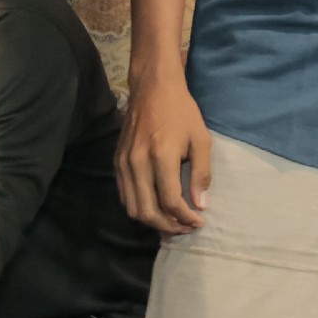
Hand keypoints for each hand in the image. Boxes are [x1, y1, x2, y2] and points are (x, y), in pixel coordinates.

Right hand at [115, 70, 210, 234]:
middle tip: (186, 227)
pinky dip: (139, 207)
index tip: (199, 222)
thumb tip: (201, 205)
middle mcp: (137, 163)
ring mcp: (123, 164)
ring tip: (173, 221)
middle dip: (168, 226)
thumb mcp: (201, 139)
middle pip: (147, 211)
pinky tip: (156, 207)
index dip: (185, 217)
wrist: (153, 89)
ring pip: (132, 207)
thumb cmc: (182, 112)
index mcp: (161, 156)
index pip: (170, 201)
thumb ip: (201, 174)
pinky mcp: (116, 162)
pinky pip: (124, 194)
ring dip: (152, 220)